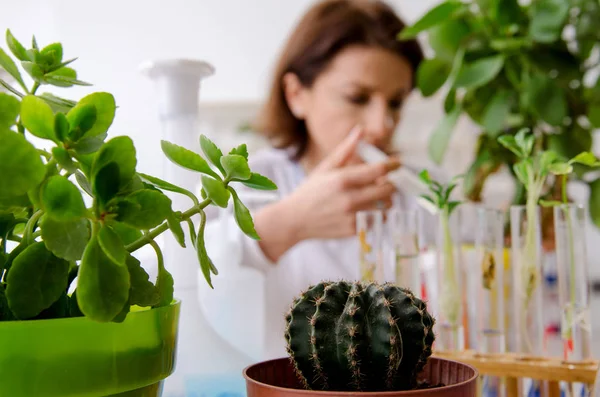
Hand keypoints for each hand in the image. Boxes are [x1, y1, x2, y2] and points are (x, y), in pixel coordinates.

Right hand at [284, 128, 398, 240]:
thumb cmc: (310, 192)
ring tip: (378, 195)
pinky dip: (378, 214)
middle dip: (391, 182)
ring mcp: (353, 216)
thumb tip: (360, 130)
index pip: (379, 169)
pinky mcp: (354, 230)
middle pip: (388, 188)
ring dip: (386, 199)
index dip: (393, 164)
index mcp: (343, 179)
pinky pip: (378, 220)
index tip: (397, 162)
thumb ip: (346, 149)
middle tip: (387, 180)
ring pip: (386, 205)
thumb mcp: (325, 167)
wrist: (294, 220)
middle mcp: (350, 198)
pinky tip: (369, 209)